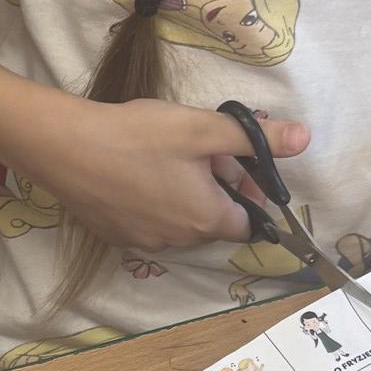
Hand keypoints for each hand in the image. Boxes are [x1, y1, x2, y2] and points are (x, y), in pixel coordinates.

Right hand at [19, 93, 310, 253]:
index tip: (234, 163)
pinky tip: (134, 173)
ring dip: (182, 197)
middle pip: (212, 221)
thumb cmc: (139, 136)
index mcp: (207, 219)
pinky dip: (151, 203)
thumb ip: (256, 137)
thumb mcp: (204, 128)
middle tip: (197, 151)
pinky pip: (148, 223)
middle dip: (214, 191)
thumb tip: (305, 138)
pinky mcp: (115, 237)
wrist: (66, 149)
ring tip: (164, 159)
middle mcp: (179, 241)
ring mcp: (144, 243)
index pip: (247, 222)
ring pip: (179, 222)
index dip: (248, 193)